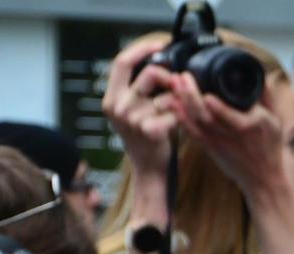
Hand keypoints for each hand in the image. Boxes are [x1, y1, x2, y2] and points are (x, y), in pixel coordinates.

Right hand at [101, 38, 175, 184]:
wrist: (149, 169)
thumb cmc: (146, 136)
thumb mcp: (133, 109)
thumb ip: (137, 87)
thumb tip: (157, 60)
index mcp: (111, 98)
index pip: (122, 62)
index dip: (142, 49)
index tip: (160, 45)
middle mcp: (117, 107)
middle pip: (150, 73)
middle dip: (170, 77)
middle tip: (177, 86)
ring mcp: (132, 119)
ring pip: (167, 95)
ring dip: (178, 102)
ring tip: (177, 112)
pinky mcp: (149, 131)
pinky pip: (175, 112)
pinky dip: (182, 117)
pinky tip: (179, 125)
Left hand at [168, 72, 293, 253]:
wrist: (262, 178)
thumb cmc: (270, 147)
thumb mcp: (275, 120)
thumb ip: (267, 96)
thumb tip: (260, 73)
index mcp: (252, 125)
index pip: (232, 117)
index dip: (217, 107)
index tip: (206, 93)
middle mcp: (233, 134)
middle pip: (207, 116)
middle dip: (191, 96)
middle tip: (181, 76)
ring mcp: (218, 141)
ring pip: (196, 122)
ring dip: (182, 103)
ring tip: (173, 84)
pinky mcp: (208, 146)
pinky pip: (191, 131)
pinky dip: (180, 117)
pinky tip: (172, 103)